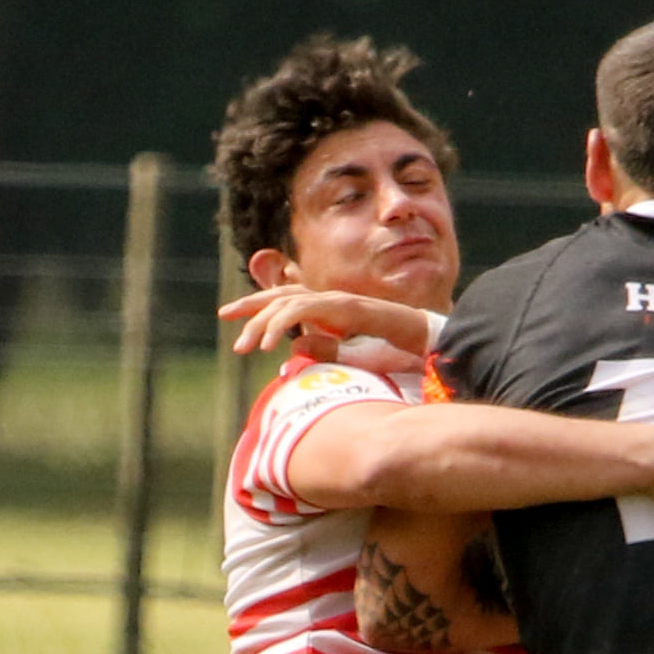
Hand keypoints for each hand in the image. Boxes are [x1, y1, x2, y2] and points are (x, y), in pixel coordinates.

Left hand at [218, 286, 431, 360]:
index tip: (233, 320)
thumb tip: (292, 352)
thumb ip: (324, 352)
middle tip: (223, 317)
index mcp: (330, 312)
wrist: (430, 347)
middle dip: (250, 305)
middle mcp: (331, 301)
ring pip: (289, 303)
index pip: (288, 302)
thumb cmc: (397, 354)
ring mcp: (338, 302)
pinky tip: (270, 343)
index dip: (259, 307)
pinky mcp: (345, 309)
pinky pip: (306, 312)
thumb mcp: (351, 358)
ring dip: (263, 322)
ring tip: (245, 345)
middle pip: (281, 295)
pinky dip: (283, 324)